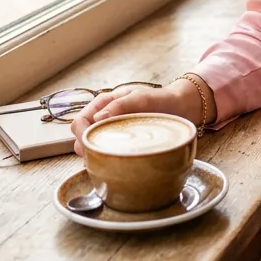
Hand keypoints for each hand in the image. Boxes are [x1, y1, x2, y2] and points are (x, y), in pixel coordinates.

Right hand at [69, 76, 215, 156]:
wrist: (180, 107)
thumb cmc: (160, 100)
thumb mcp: (141, 98)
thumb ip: (120, 106)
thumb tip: (97, 119)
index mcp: (104, 104)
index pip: (79, 122)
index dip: (81, 135)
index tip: (92, 146)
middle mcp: (104, 118)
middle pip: (82, 138)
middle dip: (87, 148)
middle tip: (101, 157)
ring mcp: (112, 131)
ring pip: (93, 147)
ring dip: (96, 154)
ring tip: (110, 160)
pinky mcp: (122, 142)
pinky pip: (107, 152)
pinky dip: (107, 158)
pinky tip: (117, 162)